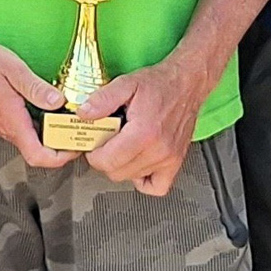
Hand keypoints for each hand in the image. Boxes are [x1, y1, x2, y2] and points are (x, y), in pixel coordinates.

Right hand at [0, 33, 76, 168]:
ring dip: (53, 135)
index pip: (38, 157)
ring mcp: (4, 124)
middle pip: (39, 153)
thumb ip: (36, 88)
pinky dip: (42, 125)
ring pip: (33, 141)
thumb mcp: (13, 69)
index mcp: (11, 121)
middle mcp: (7, 128)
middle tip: (79, 129)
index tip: (77, 145)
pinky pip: (27, 130)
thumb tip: (58, 101)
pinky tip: (50, 109)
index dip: (62, 157)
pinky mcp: (3, 117)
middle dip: (63, 145)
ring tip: (69, 118)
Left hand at [77, 57, 209, 195]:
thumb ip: (103, 99)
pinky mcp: (176, 162)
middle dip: (104, 160)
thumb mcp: (126, 83)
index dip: (93, 155)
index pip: (107, 161)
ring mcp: (169, 159)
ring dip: (120, 166)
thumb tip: (84, 114)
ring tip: (120, 146)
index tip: (91, 145)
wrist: (187, 84)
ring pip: (132, 178)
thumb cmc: (160, 84)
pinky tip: (136, 163)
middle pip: (116, 173)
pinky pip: (157, 186)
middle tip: (104, 143)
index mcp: (144, 132)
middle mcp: (158, 149)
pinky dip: (143, 180)